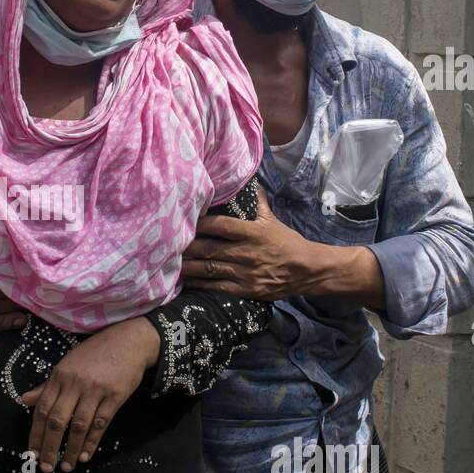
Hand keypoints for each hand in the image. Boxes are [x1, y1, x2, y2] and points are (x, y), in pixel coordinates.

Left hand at [22, 318, 158, 472]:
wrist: (128, 341)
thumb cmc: (95, 353)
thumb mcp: (67, 364)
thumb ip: (47, 386)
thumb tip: (23, 400)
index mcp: (60, 375)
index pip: (42, 409)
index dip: (35, 433)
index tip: (31, 453)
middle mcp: (75, 383)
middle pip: (58, 420)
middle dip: (49, 447)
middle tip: (45, 467)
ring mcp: (96, 390)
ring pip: (79, 426)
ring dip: (70, 449)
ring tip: (65, 467)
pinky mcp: (115, 397)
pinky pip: (101, 424)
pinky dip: (91, 442)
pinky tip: (84, 456)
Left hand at [181, 189, 324, 299]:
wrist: (307, 270)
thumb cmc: (287, 243)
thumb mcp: (272, 220)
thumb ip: (257, 203)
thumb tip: (249, 182)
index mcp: (252, 232)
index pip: (220, 225)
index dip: (200, 223)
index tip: (183, 219)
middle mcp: (246, 252)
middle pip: (209, 248)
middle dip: (186, 247)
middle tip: (166, 244)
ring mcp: (245, 273)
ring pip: (209, 269)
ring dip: (187, 266)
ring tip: (169, 263)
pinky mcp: (245, 290)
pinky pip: (217, 287)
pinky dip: (199, 284)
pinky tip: (185, 281)